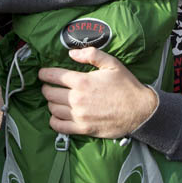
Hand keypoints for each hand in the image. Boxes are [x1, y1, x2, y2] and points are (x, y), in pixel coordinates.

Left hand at [38, 46, 157, 137]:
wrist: (140, 110)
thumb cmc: (126, 86)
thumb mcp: (112, 64)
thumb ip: (91, 54)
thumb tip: (71, 53)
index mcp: (82, 81)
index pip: (53, 76)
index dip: (44, 73)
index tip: (42, 73)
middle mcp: (77, 99)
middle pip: (49, 93)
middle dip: (46, 88)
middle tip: (49, 86)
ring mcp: (78, 115)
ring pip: (52, 109)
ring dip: (51, 102)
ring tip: (55, 99)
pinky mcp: (82, 129)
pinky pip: (58, 126)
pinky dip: (53, 120)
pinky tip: (58, 115)